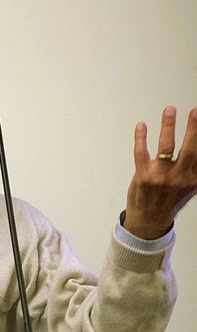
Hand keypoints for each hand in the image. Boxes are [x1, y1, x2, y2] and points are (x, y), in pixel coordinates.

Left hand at [124, 106, 196, 238]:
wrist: (149, 221)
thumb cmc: (169, 201)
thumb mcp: (190, 187)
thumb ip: (195, 169)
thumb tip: (196, 148)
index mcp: (195, 179)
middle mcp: (180, 177)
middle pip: (191, 149)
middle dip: (194, 128)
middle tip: (195, 111)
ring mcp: (161, 177)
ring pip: (166, 147)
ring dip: (168, 126)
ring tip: (169, 110)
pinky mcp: (143, 177)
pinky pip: (141, 153)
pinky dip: (141, 137)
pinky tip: (141, 125)